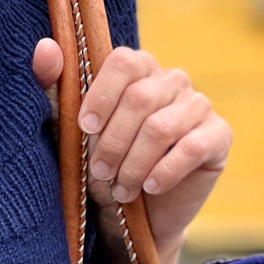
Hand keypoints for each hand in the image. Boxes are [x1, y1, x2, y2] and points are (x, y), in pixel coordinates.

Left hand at [32, 38, 231, 263]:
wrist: (132, 215)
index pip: (123, 62)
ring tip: (120, 188)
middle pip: (140, 98)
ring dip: (134, 163)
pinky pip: (193, 147)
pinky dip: (165, 171)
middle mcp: (171, 79)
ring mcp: (198, 105)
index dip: (101, 95)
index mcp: (137, 68)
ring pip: (162, 127)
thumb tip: (44, 48)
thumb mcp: (69, 130)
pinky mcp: (219, 136)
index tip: (84, 128)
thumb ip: (54, 88)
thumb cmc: (100, 164)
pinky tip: (150, 187)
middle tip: (99, 172)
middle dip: (113, 141)